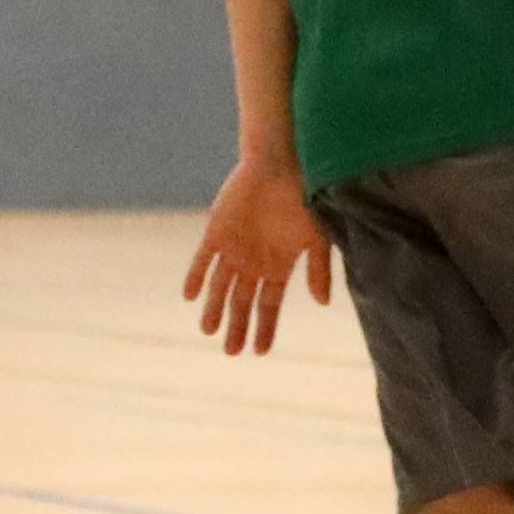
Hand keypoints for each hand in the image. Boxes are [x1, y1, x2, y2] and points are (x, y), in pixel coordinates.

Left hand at [184, 154, 332, 353]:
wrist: (282, 161)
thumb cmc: (305, 197)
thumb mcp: (318, 237)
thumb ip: (319, 269)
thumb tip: (321, 304)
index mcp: (278, 266)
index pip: (268, 305)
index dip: (264, 328)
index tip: (259, 352)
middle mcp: (254, 262)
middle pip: (242, 302)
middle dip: (238, 327)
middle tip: (232, 351)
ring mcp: (233, 248)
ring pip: (219, 286)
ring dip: (214, 308)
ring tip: (209, 330)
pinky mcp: (216, 231)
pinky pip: (203, 259)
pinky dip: (196, 276)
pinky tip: (191, 296)